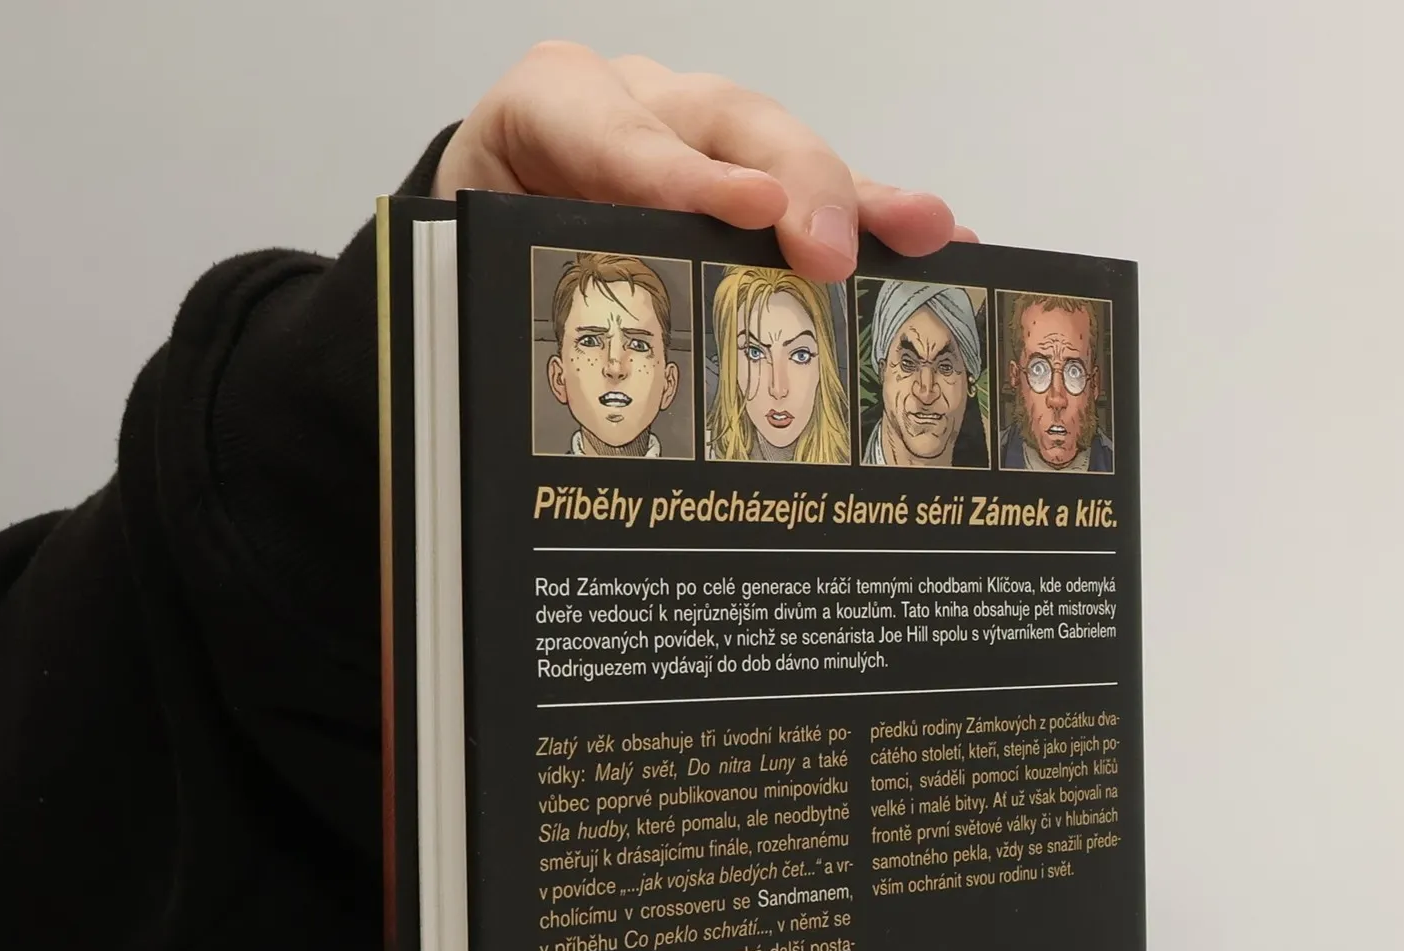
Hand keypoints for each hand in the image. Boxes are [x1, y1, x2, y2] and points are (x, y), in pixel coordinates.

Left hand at [433, 43, 975, 281]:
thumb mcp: (469, 270)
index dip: (679, 172)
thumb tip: (535, 390)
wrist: (479, 237)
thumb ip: (499, 293)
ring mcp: (698, 136)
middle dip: (789, 180)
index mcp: (547, 114)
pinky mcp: (743, 178)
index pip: (610, 128)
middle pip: (724, 122)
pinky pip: (811, 194)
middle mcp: (636, 107)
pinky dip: (871, 218)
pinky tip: (934, 239)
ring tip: (923, 231)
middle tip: (829, 249)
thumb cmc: (480, 256)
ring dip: (858, 198)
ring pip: (782, 153)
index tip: (746, 211)